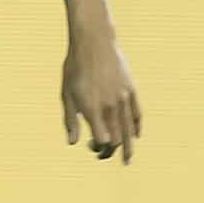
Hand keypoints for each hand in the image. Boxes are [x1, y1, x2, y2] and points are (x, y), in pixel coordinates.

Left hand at [62, 28, 140, 163]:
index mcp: (91, 109)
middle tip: (104, 155)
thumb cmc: (75, 68)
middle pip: (116, 138)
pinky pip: (137, 113)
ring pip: (128, 129)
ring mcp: (123, 98)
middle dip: (111, 150)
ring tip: (128, 160)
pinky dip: (136, 126)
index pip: (101, 140)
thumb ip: (70, 120)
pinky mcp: (131, 89)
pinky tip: (136, 135)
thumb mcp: (66, 94)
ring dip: (128, 146)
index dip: (97, 148)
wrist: (94, 42)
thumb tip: (72, 143)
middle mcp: (109, 106)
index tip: (90, 146)